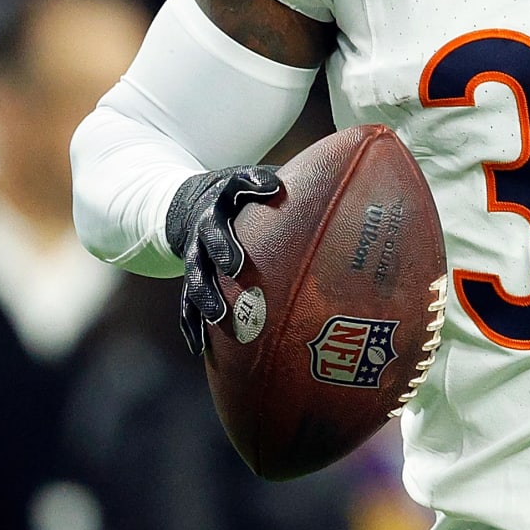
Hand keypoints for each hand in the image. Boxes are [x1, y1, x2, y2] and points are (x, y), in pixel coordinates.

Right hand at [166, 166, 282, 353]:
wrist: (189, 205)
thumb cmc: (238, 196)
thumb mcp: (254, 183)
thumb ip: (288, 186)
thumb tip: (342, 181)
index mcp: (226, 197)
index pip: (238, 185)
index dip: (253, 184)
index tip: (271, 188)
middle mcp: (207, 226)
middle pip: (213, 236)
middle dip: (224, 250)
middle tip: (237, 267)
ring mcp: (195, 255)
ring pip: (197, 277)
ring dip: (208, 296)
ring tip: (220, 316)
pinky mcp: (191, 279)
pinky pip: (187, 306)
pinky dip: (193, 326)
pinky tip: (201, 348)